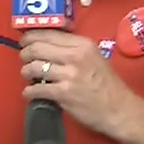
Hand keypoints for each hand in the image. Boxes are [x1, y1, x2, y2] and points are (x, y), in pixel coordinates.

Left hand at [18, 30, 133, 136]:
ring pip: (33, 67)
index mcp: (82, 44)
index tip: (25, 41)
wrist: (119, 110)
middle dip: (25, 53)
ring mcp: (69, 75)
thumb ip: (74, 49)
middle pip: (37, 48)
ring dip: (26, 72)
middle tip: (23, 58)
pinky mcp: (63, 93)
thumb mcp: (95, 57)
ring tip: (28, 76)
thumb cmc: (107, 85)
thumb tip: (48, 44)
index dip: (31, 37)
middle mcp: (75, 56)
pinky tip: (30, 93)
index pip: (49, 34)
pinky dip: (29, 91)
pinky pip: (36, 89)